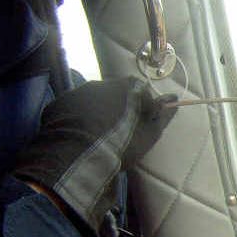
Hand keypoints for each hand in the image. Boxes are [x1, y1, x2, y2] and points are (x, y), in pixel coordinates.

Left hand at [12, 77, 175, 235]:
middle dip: (118, 110)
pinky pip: (73, 110)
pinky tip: (80, 137)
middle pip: (115, 95)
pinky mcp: (60, 103)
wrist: (80, 154)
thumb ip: (163, 114)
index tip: (140, 126)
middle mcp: (103, 82)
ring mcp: (79, 91)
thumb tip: (175, 99)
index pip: (140, 92)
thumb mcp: (150, 133)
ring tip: (97, 138)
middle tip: (118, 134)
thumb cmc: (123, 143)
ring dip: (97, 114)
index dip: (142, 108)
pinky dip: (78, 120)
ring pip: (94, 102)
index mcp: (128, 86)